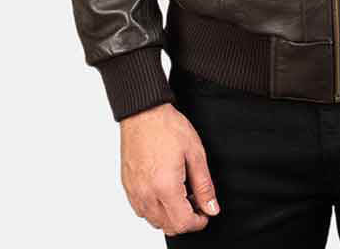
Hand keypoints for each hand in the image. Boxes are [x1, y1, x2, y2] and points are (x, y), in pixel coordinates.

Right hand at [120, 102, 218, 235]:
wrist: (143, 113)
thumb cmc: (168, 128)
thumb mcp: (195, 153)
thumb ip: (204, 185)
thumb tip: (212, 208)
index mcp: (165, 187)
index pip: (183, 223)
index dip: (198, 222)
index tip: (205, 212)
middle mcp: (146, 194)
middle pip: (168, 226)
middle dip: (186, 219)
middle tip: (196, 200)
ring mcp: (134, 192)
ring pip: (154, 221)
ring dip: (170, 215)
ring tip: (181, 192)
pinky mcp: (127, 186)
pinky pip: (141, 210)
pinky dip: (155, 208)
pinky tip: (164, 189)